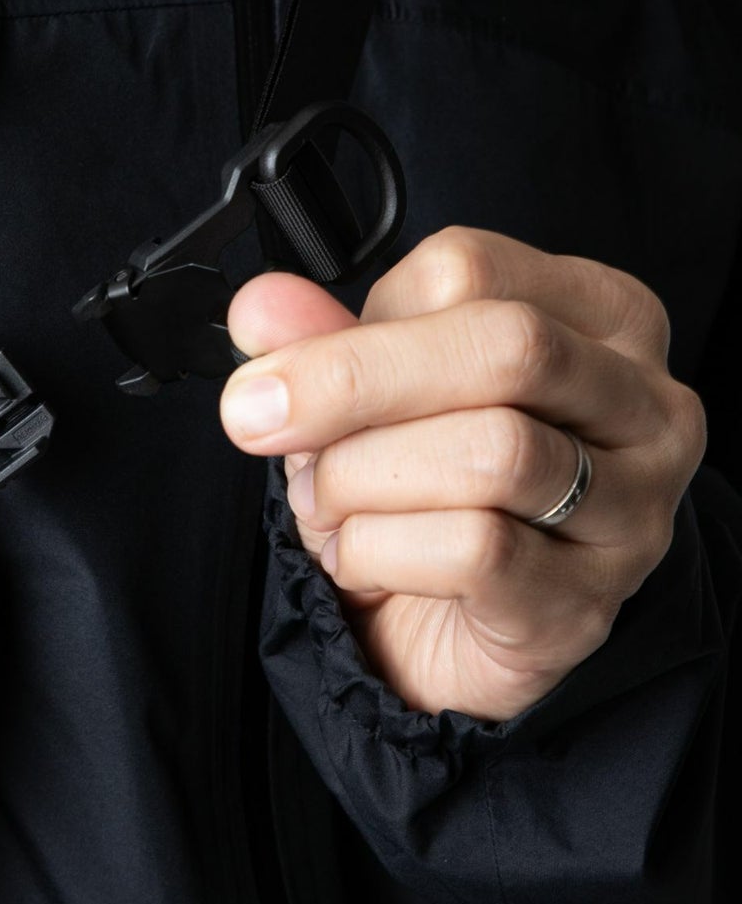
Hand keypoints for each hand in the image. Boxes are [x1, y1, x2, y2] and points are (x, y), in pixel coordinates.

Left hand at [220, 228, 705, 721]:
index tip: (296, 372)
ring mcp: (633, 509)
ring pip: (494, 452)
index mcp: (598, 316)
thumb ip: (322, 342)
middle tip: (260, 419)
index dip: (361, 322)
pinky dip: (378, 551)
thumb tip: (261, 306)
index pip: (471, 270)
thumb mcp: (368, 400)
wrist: (451, 633)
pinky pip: (475, 551)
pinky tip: (359, 559)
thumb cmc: (426, 494)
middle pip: (506, 345)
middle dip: (351, 381)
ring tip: (325, 504)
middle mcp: (644, 403)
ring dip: (361, 479)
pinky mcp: (586, 601)